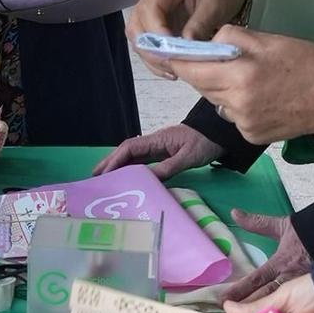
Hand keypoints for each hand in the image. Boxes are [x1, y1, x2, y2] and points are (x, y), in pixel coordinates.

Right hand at [93, 123, 222, 178]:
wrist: (218, 134)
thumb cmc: (205, 143)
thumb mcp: (188, 157)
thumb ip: (169, 167)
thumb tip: (149, 178)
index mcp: (157, 139)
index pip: (130, 147)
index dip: (115, 159)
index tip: (105, 172)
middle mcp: (154, 142)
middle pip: (126, 150)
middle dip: (110, 162)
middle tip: (95, 176)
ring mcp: (158, 147)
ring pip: (132, 156)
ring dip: (118, 166)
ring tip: (104, 178)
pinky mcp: (163, 153)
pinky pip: (142, 161)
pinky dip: (130, 168)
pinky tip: (125, 177)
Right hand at [127, 0, 248, 74]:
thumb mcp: (215, 6)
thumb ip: (199, 25)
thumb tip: (185, 47)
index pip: (149, 7)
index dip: (156, 31)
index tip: (171, 49)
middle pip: (137, 25)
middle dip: (151, 49)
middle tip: (171, 64)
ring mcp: (151, 10)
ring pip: (138, 38)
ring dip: (152, 57)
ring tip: (173, 70)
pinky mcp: (154, 24)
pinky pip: (147, 44)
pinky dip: (156, 59)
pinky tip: (172, 69)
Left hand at [166, 27, 313, 143]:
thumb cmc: (307, 64)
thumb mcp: (269, 40)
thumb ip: (233, 37)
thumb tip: (207, 41)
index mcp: (240, 76)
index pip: (192, 70)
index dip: (178, 61)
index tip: (169, 53)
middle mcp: (236, 104)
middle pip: (202, 87)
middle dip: (204, 72)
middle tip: (222, 60)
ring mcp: (243, 124)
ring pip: (216, 101)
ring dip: (222, 89)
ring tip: (249, 78)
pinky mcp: (251, 137)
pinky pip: (232, 116)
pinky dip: (237, 106)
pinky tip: (260, 97)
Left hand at [220, 210, 310, 302]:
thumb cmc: (311, 230)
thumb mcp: (283, 225)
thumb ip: (257, 222)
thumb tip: (234, 213)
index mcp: (280, 262)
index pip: (256, 279)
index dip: (240, 289)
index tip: (224, 300)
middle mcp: (289, 277)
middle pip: (264, 297)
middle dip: (247, 309)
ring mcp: (302, 286)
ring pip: (279, 305)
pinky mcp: (313, 292)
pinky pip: (296, 307)